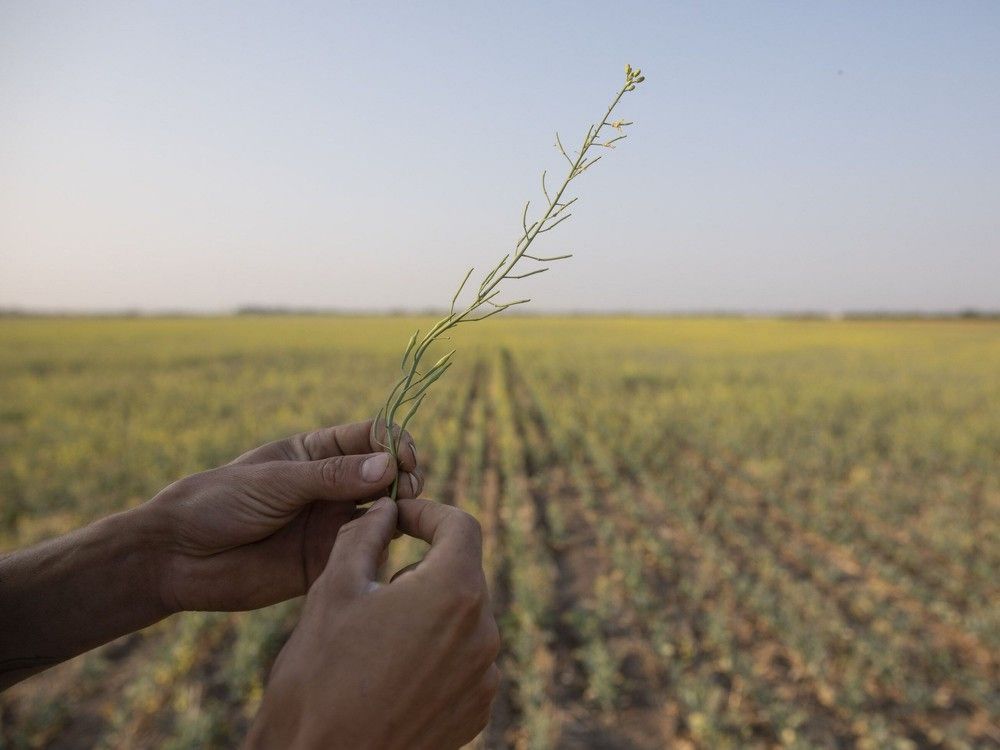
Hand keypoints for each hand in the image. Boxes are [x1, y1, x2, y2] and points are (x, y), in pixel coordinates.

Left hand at [145, 420, 423, 612]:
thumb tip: (390, 466)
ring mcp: (331, 524)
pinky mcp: (328, 562)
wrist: (177, 558)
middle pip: (387, 474)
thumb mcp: (276, 481)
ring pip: (384, 514)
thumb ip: (332, 476)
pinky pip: (365, 553)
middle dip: (405, 478)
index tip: (405, 458)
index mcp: (317, 454)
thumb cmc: (218, 503)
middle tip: (407, 490)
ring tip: (398, 518)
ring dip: (399, 513)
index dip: (395, 443)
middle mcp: (331, 487)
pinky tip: (379, 548)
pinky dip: (381, 549)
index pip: (372, 437)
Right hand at [246, 497, 500, 749]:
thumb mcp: (333, 589)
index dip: (427, 513)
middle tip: (371, 582)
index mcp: (454, 592)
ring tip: (376, 635)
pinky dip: (435, 652)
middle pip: (462, 573)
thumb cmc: (319, 678)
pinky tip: (391, 671)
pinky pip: (463, 660)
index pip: (461, 526)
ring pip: (462, 617)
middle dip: (422, 566)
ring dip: (427, 611)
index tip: (398, 518)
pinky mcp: (476, 710)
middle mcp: (483, 633)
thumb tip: (384, 509)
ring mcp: (484, 677)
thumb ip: (364, 534)